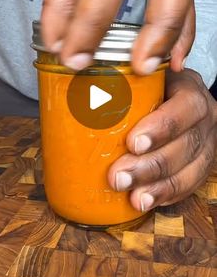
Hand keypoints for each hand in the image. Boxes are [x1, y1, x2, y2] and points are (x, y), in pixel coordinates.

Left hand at [108, 69, 216, 211]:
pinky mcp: (201, 164)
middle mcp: (204, 118)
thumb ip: (120, 81)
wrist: (178, 99)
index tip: (132, 143)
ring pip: (190, 170)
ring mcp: (206, 143)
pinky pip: (190, 185)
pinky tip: (146, 201)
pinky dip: (167, 195)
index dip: (161, 128)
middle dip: (150, 166)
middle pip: (185, 145)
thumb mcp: (143, 76)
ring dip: (158, 187)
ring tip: (133, 197)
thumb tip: (73, 88)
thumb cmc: (154, 88)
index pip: (185, 107)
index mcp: (189, 91)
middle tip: (118, 176)